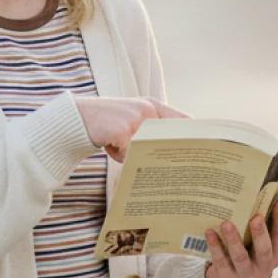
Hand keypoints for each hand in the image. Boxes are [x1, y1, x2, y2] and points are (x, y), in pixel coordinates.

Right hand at [73, 96, 187, 161]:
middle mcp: (148, 109)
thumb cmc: (107, 125)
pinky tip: (107, 144)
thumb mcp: (132, 122)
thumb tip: (173, 156)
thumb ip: (150, 132)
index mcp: (154, 105)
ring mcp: (135, 118)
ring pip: (146, 149)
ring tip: (120, 145)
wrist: (74, 119)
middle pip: (169, 138)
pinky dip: (117, 154)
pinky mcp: (122, 129)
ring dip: (134, 154)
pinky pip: (127, 154)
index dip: (194, 136)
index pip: (183, 120)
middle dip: (170, 154)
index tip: (203, 153)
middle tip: (176, 171)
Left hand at [204, 201, 277, 277]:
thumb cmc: (247, 256)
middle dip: (260, 234)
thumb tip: (259, 199)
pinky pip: (221, 261)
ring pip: (240, 258)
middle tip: (256, 218)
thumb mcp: (256, 246)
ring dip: (234, 240)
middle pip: (264, 251)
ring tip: (226, 224)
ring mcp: (245, 276)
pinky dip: (215, 246)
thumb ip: (260, 230)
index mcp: (274, 257)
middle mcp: (263, 268)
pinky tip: (210, 233)